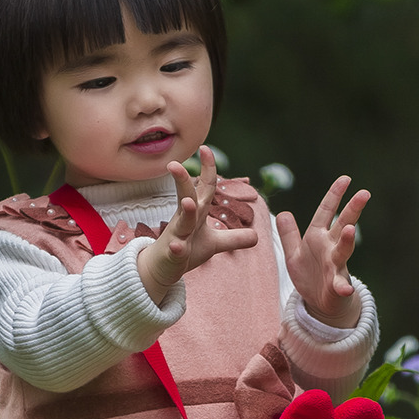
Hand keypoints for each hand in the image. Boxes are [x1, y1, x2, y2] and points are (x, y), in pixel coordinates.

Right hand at [137, 146, 257, 303]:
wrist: (161, 269)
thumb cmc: (187, 251)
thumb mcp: (214, 244)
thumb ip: (234, 238)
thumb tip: (256, 236)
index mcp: (197, 212)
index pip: (204, 187)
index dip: (207, 169)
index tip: (205, 149)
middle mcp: (185, 220)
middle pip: (186, 196)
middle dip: (182, 181)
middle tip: (175, 164)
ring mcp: (177, 237)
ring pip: (182, 222)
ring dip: (186, 212)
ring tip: (188, 202)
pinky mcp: (171, 255)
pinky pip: (174, 250)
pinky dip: (176, 249)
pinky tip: (178, 248)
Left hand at [276, 175, 369, 328]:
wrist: (320, 302)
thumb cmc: (310, 275)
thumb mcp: (293, 254)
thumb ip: (288, 235)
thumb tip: (283, 213)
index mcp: (318, 237)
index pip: (326, 212)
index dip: (334, 195)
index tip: (346, 179)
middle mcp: (330, 248)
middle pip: (342, 225)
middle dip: (352, 209)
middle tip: (364, 193)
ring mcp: (336, 266)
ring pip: (343, 251)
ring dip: (348, 241)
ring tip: (351, 230)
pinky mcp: (337, 286)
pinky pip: (341, 285)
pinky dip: (343, 286)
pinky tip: (345, 288)